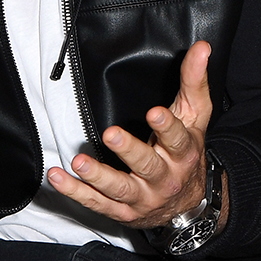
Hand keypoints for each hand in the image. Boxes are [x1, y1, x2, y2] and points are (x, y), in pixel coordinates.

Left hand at [48, 40, 217, 228]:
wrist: (188, 203)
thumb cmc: (187, 151)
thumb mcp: (196, 116)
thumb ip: (195, 81)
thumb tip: (202, 48)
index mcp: (184, 153)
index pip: (177, 139)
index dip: (167, 127)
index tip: (155, 112)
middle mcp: (165, 178)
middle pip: (147, 165)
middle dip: (129, 151)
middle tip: (111, 134)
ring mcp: (143, 198)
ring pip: (120, 189)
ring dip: (98, 176)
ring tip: (79, 161)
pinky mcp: (123, 212)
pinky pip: (97, 203)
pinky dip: (76, 192)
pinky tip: (58, 177)